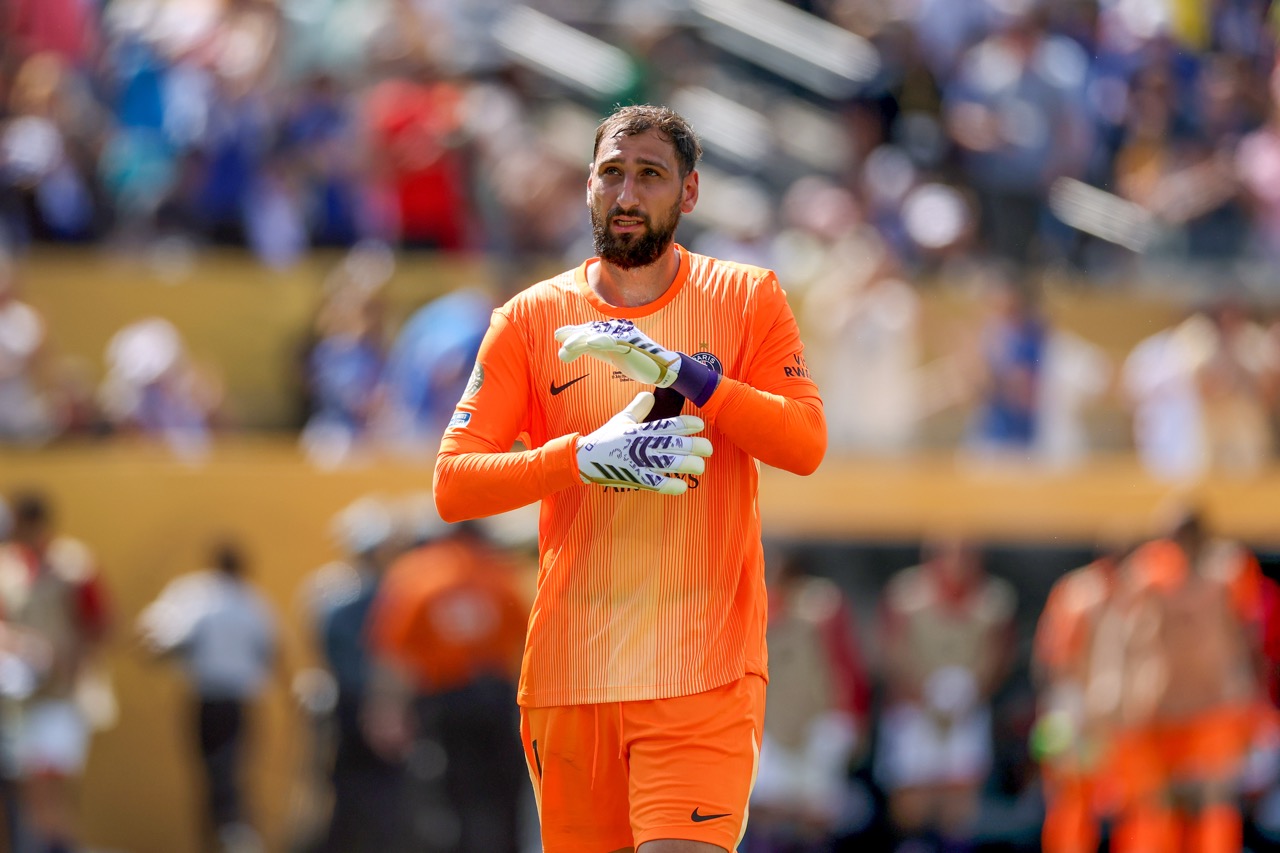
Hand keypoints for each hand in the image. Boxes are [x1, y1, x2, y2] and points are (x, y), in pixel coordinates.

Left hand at [556, 320, 681, 387]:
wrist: (662, 368)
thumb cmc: (636, 361)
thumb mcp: (610, 355)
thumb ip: (592, 350)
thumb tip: (567, 351)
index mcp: (611, 333)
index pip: (589, 330)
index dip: (574, 331)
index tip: (558, 335)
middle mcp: (617, 331)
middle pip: (591, 330)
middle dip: (574, 334)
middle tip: (558, 338)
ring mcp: (624, 337)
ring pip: (599, 335)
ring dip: (582, 339)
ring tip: (568, 345)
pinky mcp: (631, 344)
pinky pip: (614, 341)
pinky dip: (602, 341)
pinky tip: (590, 343)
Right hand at [577, 392, 711, 494]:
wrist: (585, 458)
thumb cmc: (606, 437)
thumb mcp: (622, 419)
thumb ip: (638, 407)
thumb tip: (651, 394)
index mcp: (641, 429)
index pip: (668, 424)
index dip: (686, 424)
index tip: (700, 425)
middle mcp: (642, 444)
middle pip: (674, 444)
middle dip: (694, 446)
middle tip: (709, 449)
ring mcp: (639, 462)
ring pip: (668, 462)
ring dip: (687, 464)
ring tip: (700, 466)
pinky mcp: (635, 478)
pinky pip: (655, 483)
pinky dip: (669, 485)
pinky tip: (682, 487)